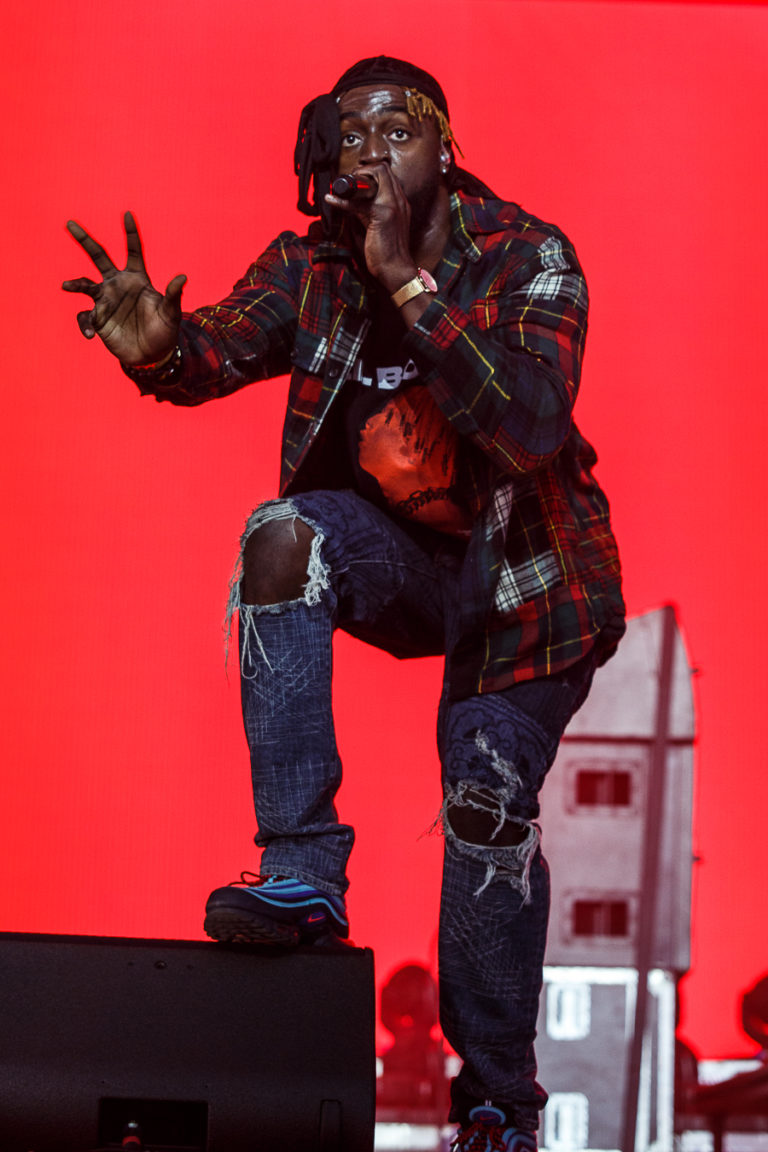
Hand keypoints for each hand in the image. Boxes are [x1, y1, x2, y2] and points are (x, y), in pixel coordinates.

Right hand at [62, 211, 185, 365]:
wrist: (152, 355)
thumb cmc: (164, 331)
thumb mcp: (171, 313)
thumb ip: (173, 295)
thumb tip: (182, 277)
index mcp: (136, 278)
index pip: (132, 250)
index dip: (130, 233)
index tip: (127, 214)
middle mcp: (117, 285)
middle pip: (99, 257)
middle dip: (85, 240)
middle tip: (70, 223)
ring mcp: (105, 300)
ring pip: (85, 284)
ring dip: (76, 284)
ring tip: (67, 286)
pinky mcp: (98, 319)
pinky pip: (85, 316)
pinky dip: (85, 325)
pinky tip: (90, 335)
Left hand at [325, 165, 416, 292]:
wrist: (396, 270)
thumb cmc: (388, 252)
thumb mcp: (383, 226)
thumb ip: (373, 211)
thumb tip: (354, 202)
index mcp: (400, 202)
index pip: (387, 173)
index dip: (370, 172)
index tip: (357, 183)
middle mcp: (399, 200)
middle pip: (382, 168)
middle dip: (362, 171)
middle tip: (348, 184)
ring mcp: (392, 205)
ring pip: (376, 175)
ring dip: (354, 180)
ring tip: (340, 189)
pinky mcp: (382, 214)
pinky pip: (358, 201)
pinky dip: (341, 200)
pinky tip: (331, 200)